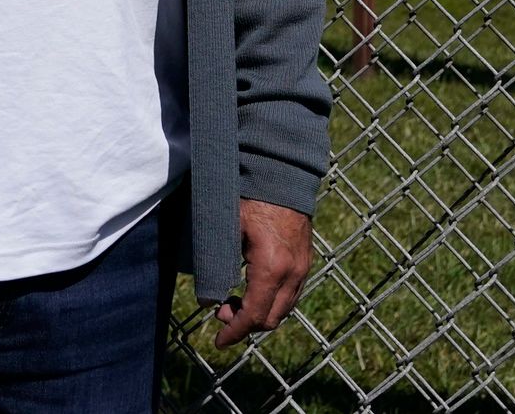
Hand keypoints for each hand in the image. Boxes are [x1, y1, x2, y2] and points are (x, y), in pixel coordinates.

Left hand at [214, 198, 310, 345]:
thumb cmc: (250, 197)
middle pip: (271, 319)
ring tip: (234, 300)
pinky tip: (253, 290)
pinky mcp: (306, 260)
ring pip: (283, 309)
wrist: (281, 172)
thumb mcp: (227, 230)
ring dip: (259, 313)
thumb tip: (207, 298)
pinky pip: (291, 294)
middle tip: (221, 311)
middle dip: (245, 324)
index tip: (219, 342)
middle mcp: (293, 273)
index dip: (235, 332)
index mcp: (272, 267)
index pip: (254, 316)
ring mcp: (303, 267)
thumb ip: (216, 265)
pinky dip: (272, 301)